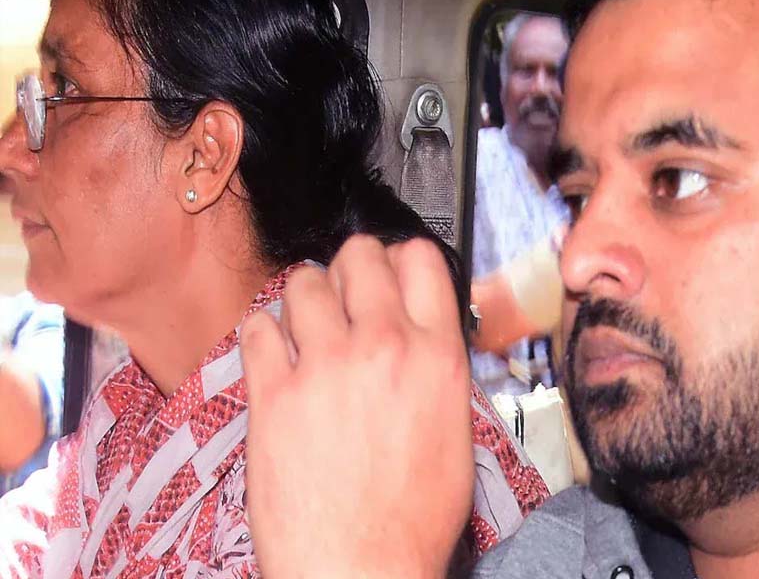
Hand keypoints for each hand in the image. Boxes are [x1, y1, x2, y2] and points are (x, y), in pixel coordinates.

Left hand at [242, 236, 473, 578]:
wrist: (360, 569)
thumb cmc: (411, 520)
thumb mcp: (455, 433)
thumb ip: (437, 368)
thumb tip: (420, 334)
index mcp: (437, 357)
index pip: (420, 259)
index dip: (402, 257)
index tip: (390, 269)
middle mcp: (383, 348)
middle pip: (360, 255)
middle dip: (351, 265)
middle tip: (345, 289)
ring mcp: (324, 367)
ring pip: (303, 283)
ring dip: (305, 295)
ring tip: (307, 323)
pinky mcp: (273, 394)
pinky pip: (258, 329)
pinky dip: (265, 333)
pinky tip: (276, 354)